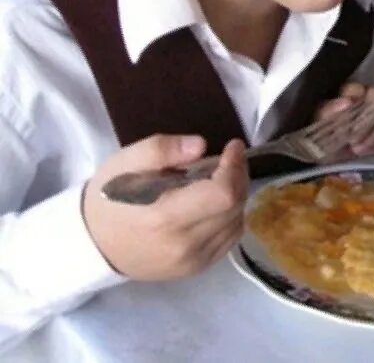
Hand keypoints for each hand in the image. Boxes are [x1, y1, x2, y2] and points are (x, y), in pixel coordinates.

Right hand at [82, 134, 247, 280]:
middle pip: (234, 206)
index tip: (232, 147)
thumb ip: (161, 150)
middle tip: (228, 159)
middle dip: (238, 177)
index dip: (234, 167)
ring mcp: (190, 262)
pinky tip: (213, 205)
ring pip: (236, 222)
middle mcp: (182, 245)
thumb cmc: (109, 199)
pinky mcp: (195, 270)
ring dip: (236, 196)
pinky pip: (228, 239)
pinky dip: (230, 217)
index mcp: (163, 218)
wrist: (93, 245)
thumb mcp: (125, 163)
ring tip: (220, 180)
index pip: (222, 194)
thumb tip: (200, 146)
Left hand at [314, 83, 373, 156]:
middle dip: (368, 124)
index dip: (354, 102)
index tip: (346, 122)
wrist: (336, 159)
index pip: (357, 88)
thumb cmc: (325, 139)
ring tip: (362, 150)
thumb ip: (329, 111)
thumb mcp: (319, 126)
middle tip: (354, 143)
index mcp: (350, 94)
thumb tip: (347, 103)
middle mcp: (371, 97)